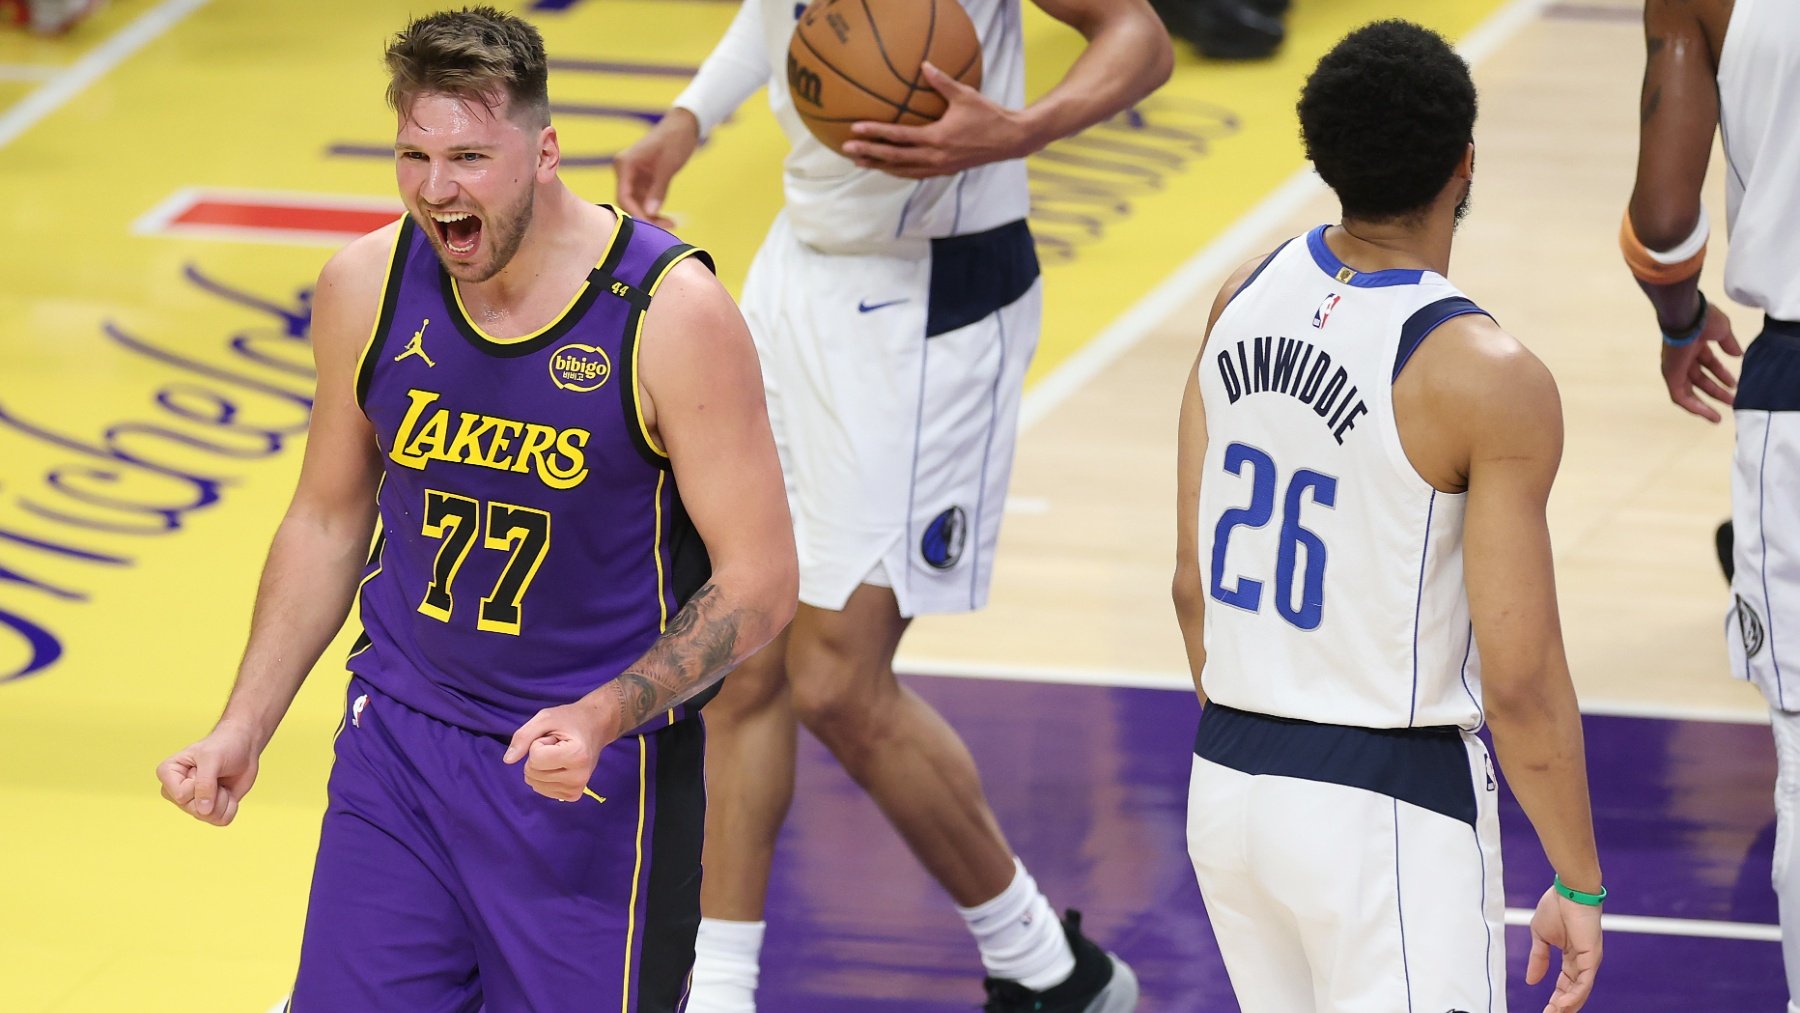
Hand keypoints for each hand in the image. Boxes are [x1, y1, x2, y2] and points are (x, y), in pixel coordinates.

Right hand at [156, 721, 260, 826]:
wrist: (243, 747)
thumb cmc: (223, 747)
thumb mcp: (213, 759)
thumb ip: (205, 784)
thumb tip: (203, 811)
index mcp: (167, 774)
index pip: (182, 796)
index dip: (199, 783)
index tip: (202, 767)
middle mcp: (175, 791)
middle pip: (195, 810)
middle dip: (214, 792)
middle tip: (216, 775)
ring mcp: (192, 803)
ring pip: (209, 817)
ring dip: (224, 799)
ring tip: (221, 782)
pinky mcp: (209, 810)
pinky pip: (221, 820)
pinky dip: (231, 806)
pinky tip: (228, 791)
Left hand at [503, 696, 620, 801]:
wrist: (596, 726)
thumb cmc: (570, 719)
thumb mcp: (545, 718)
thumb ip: (523, 736)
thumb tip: (507, 761)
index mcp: (577, 756)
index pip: (535, 758)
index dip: (538, 743)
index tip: (555, 737)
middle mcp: (579, 777)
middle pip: (532, 773)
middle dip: (538, 756)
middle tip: (557, 745)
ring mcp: (577, 788)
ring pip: (534, 783)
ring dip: (540, 766)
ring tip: (559, 753)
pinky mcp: (573, 795)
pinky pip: (541, 789)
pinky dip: (544, 776)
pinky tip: (560, 765)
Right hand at [613, 107, 699, 228]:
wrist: (684, 126)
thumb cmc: (675, 140)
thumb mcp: (668, 166)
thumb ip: (658, 190)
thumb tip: (650, 212)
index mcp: (625, 164)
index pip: (623, 197)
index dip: (635, 214)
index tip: (650, 227)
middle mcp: (625, 171)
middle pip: (629, 203)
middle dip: (645, 218)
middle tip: (666, 229)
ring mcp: (633, 176)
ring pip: (637, 204)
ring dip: (651, 216)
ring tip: (671, 225)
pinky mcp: (644, 180)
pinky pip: (645, 200)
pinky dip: (655, 209)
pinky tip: (668, 219)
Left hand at [841, 62, 1035, 178]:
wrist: (1010, 140)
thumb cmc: (989, 115)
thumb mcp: (965, 95)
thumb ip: (942, 82)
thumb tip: (924, 65)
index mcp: (937, 139)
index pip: (899, 137)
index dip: (875, 133)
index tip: (856, 129)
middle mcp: (935, 157)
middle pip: (895, 158)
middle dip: (870, 154)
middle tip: (848, 149)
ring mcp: (940, 167)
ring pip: (903, 170)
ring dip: (880, 166)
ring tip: (861, 161)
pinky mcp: (945, 170)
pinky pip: (915, 173)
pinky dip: (899, 171)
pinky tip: (887, 167)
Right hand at [1526, 886, 1602, 1011]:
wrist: (1568, 891)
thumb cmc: (1556, 907)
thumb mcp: (1540, 936)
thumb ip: (1538, 959)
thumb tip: (1531, 980)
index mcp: (1571, 956)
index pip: (1564, 983)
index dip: (1555, 998)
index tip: (1545, 1010)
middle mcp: (1583, 962)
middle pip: (1573, 991)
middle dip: (1561, 1006)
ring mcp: (1589, 960)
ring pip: (1580, 990)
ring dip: (1568, 1005)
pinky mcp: (1592, 956)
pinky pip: (1584, 981)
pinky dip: (1575, 994)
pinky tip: (1564, 1003)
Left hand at [1661, 302, 1741, 422]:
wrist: (1687, 317)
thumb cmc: (1704, 320)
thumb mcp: (1722, 330)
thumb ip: (1729, 343)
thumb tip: (1737, 354)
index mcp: (1694, 343)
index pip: (1708, 362)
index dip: (1721, 374)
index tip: (1734, 384)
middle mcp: (1683, 356)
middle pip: (1700, 378)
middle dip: (1716, 389)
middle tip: (1732, 400)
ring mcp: (1675, 367)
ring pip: (1690, 390)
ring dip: (1707, 401)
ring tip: (1722, 413)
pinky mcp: (1670, 376)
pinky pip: (1680, 396)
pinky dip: (1694, 406)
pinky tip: (1710, 414)